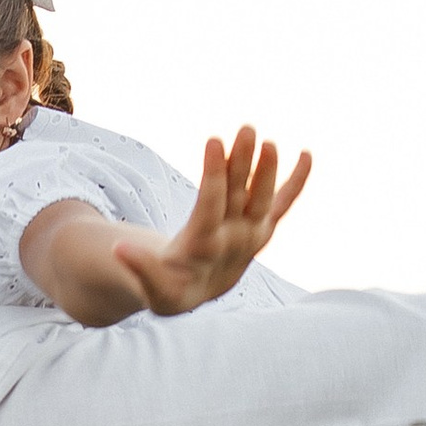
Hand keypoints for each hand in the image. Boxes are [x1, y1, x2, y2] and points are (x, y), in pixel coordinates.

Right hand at [110, 128, 312, 317]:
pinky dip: (297, 181)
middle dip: (244, 162)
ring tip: (265, 137)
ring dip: (266, 166)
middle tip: (246, 129)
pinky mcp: (262, 228)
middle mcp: (235, 240)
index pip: (212, 206)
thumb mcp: (153, 286)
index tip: (213, 141)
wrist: (197, 296)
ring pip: (262, 196)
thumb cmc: (169, 287)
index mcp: (206, 249)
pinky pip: (283, 203)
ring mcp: (252, 233)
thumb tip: (117, 248)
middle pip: (242, 196)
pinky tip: (308, 155)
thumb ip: (139, 267)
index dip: (214, 175)